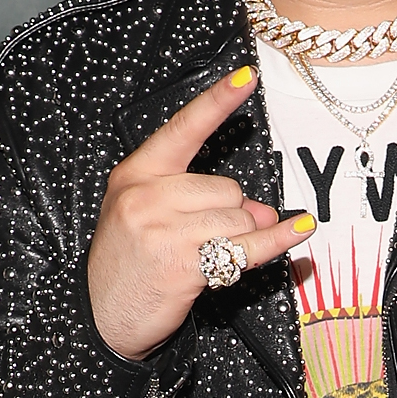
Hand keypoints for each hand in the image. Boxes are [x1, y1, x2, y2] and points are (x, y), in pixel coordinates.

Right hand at [87, 68, 314, 362]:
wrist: (99, 319)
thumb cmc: (126, 267)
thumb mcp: (148, 219)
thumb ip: (199, 202)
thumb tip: (260, 208)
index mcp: (136, 175)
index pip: (184, 129)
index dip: (218, 102)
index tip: (247, 77)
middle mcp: (147, 196)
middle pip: (225, 186)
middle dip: (233, 212)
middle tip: (213, 236)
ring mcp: (164, 231)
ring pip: (237, 218)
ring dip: (239, 238)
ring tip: (211, 256)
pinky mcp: (183, 265)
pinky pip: (246, 249)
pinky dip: (275, 245)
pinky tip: (297, 234)